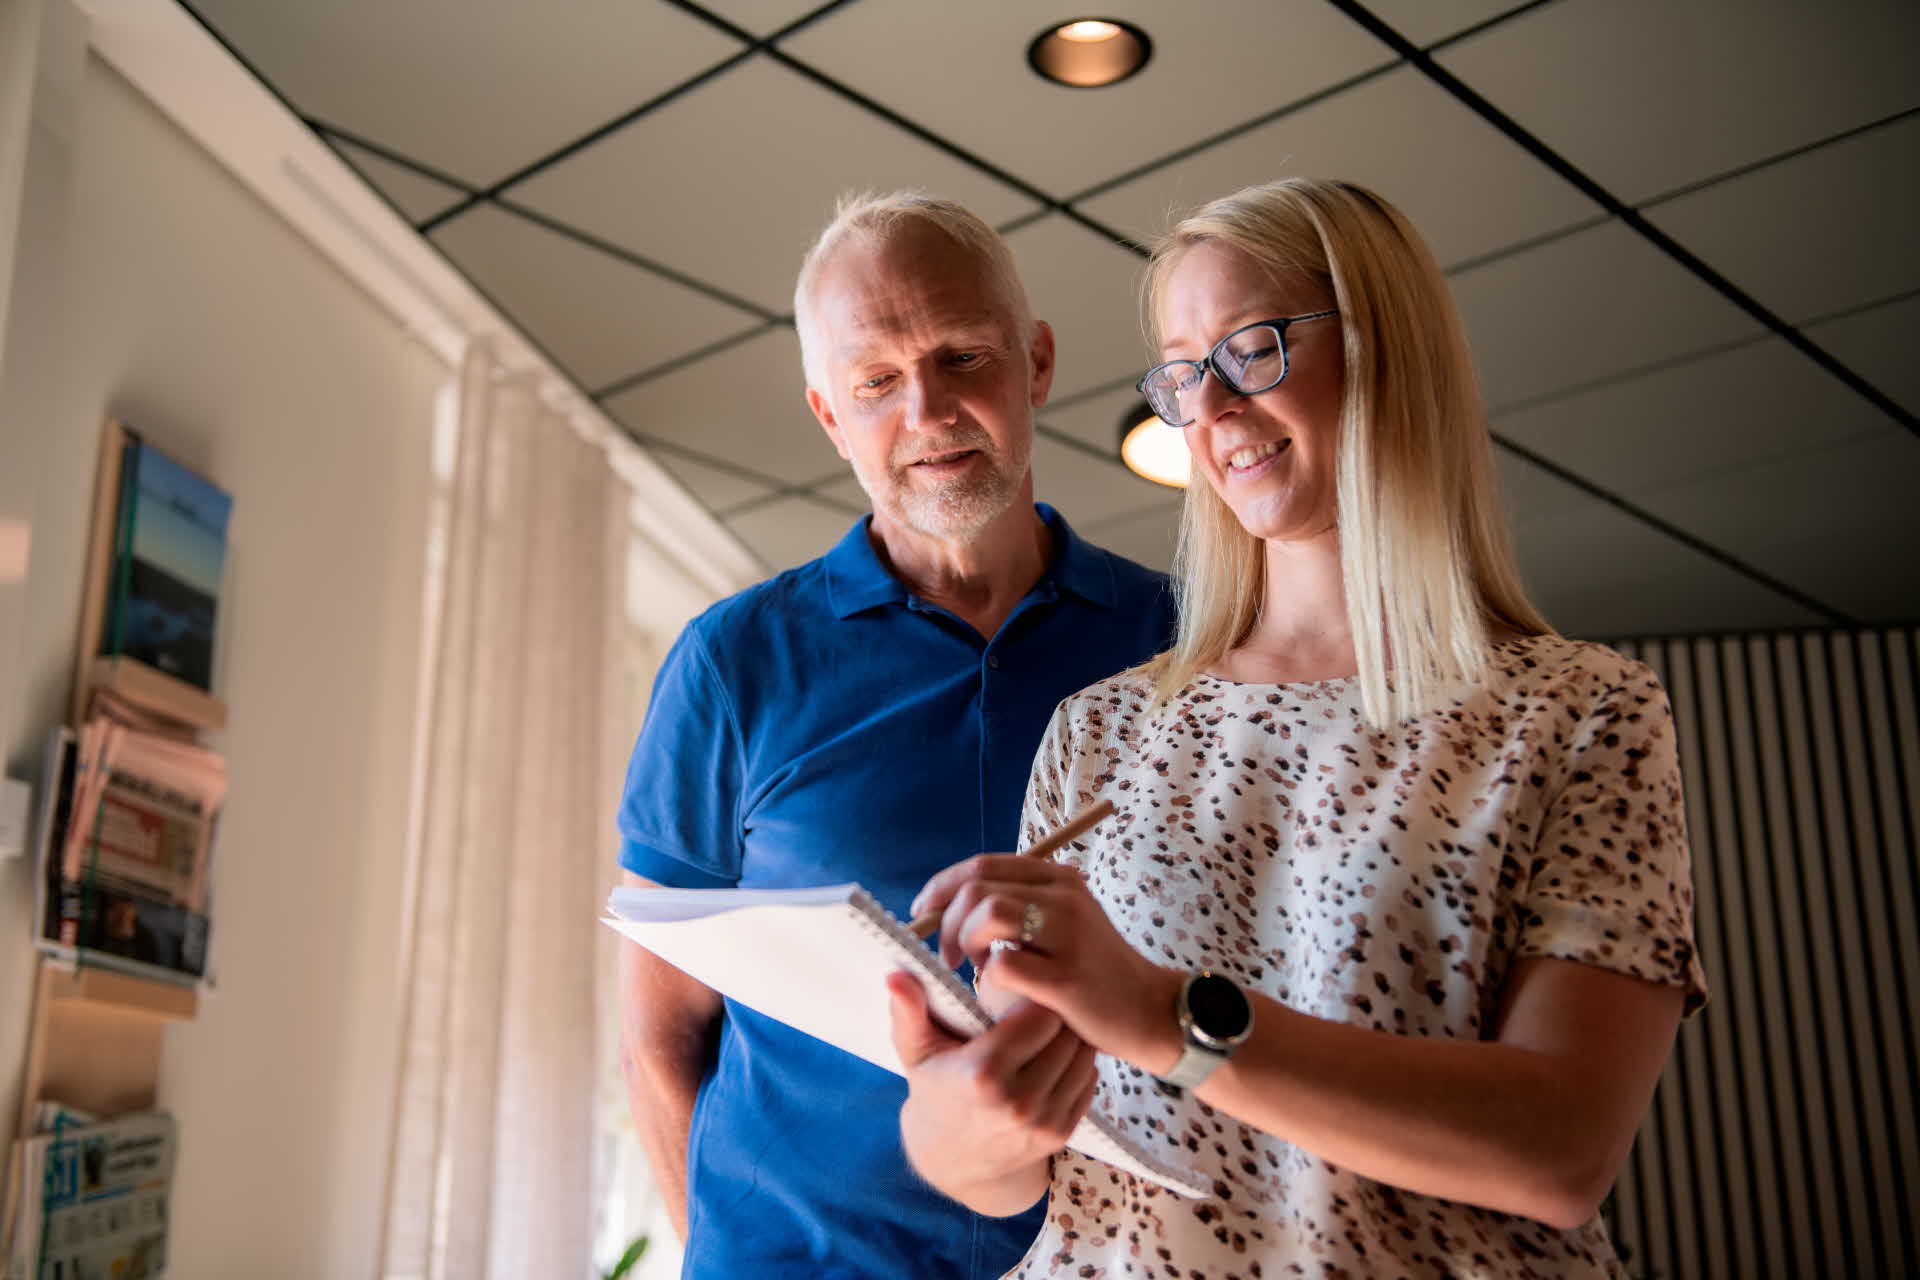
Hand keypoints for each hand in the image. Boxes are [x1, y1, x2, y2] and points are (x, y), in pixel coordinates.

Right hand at [886, 971, 1095, 1211]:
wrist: (954, 1160)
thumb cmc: (936, 1091)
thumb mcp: (916, 1051)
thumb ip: (908, 1010)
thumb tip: (895, 975)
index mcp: (983, 1073)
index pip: (1040, 1015)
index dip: (1034, 998)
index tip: (1023, 995)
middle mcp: (1018, 1101)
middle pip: (1066, 1033)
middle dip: (1055, 1016)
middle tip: (1040, 1009)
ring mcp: (1043, 1121)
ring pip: (1083, 1057)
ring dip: (1070, 1040)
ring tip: (1050, 1033)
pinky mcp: (1060, 1134)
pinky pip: (1088, 1082)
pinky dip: (1077, 1066)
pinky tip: (1055, 1060)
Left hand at [911, 855, 1183, 1072]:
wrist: (1149, 1011)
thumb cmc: (1094, 973)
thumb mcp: (1064, 924)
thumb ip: (1019, 907)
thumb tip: (949, 906)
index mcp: (1059, 880)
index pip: (983, 866)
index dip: (942, 888)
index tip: (923, 913)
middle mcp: (1064, 898)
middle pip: (978, 888)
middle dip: (945, 920)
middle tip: (947, 954)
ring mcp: (1067, 935)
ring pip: (988, 914)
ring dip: (964, 942)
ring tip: (974, 967)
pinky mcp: (1065, 978)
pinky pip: (1004, 965)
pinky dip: (988, 978)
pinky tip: (997, 992)